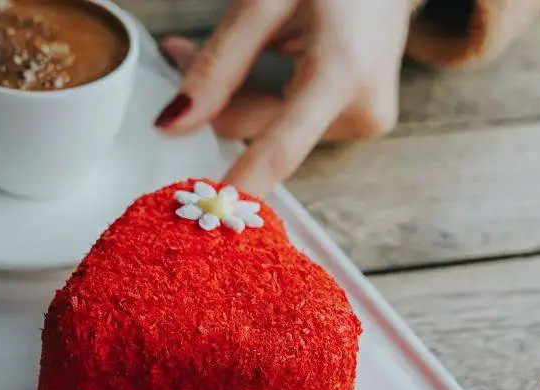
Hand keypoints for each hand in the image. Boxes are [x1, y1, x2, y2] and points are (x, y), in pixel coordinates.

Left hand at [155, 0, 420, 195]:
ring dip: (242, 94)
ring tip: (237, 39)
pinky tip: (267, 54)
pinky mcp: (363, 121)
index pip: (279, 150)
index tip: (207, 217)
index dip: (239, 184)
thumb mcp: (265, 0)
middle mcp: (362, 110)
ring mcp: (366, 120)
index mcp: (343, 73)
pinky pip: (295, 122)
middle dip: (220, 99)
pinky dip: (271, 97)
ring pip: (275, 129)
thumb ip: (218, 63)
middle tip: (178, 50)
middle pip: (264, 133)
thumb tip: (173, 125)